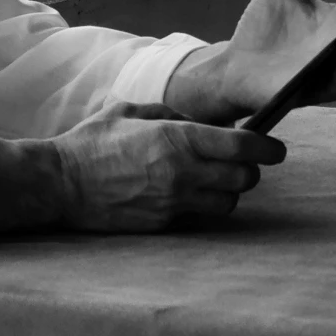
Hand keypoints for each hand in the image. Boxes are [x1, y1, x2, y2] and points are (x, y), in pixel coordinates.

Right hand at [53, 104, 285, 229]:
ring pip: (228, 203)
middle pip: (245, 179)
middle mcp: (182, 172)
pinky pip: (199, 216)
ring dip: (229, 192)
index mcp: (176, 138)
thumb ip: (170, 115)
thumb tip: (199, 122)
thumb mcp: (130, 112)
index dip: (267, 147)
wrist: (60, 184)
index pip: (242, 146)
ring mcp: (173, 202)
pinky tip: (185, 193)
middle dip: (250, 170)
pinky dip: (201, 206)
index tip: (276, 149)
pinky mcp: (163, 223)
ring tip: (214, 182)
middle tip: (241, 162)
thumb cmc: (91, 142)